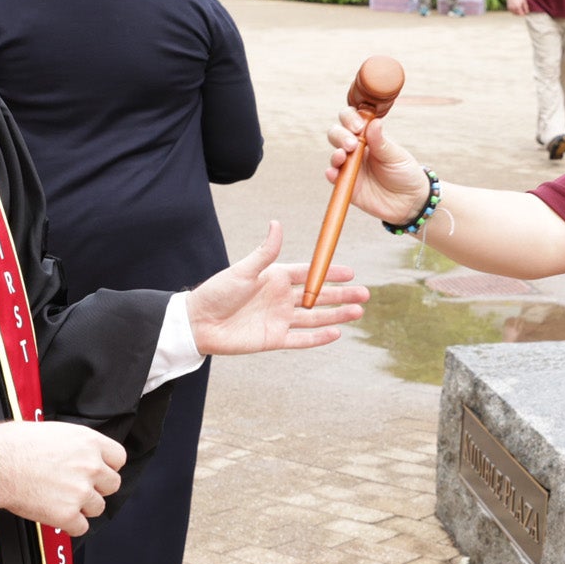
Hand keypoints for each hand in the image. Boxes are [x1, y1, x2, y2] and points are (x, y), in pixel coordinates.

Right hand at [0, 420, 125, 536]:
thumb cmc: (12, 444)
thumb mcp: (51, 430)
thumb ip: (72, 443)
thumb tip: (73, 450)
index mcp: (88, 441)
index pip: (119, 458)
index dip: (107, 466)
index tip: (99, 471)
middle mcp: (90, 466)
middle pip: (112, 485)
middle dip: (97, 488)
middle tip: (79, 487)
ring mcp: (80, 491)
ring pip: (98, 507)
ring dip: (83, 507)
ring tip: (64, 501)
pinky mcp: (67, 513)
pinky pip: (81, 527)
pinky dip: (70, 525)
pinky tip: (58, 517)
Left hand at [186, 221, 367, 353]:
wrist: (199, 322)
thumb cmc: (217, 291)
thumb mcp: (243, 269)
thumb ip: (265, 252)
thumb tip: (277, 224)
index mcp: (275, 278)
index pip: (310, 274)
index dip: (330, 274)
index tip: (351, 272)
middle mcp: (281, 298)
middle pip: (318, 297)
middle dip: (342, 295)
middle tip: (365, 294)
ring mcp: (279, 320)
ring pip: (315, 318)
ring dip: (336, 315)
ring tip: (358, 312)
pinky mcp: (274, 339)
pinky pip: (301, 339)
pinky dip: (318, 337)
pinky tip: (336, 332)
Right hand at [324, 110, 429, 222]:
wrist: (409, 201)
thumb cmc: (405, 173)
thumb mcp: (396, 156)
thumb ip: (381, 142)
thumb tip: (374, 122)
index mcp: (368, 137)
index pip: (351, 120)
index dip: (350, 118)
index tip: (359, 126)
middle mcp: (355, 149)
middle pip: (336, 134)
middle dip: (341, 135)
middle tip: (352, 144)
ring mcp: (350, 167)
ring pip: (334, 154)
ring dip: (335, 154)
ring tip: (342, 156)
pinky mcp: (348, 185)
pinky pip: (334, 178)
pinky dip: (331, 174)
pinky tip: (334, 172)